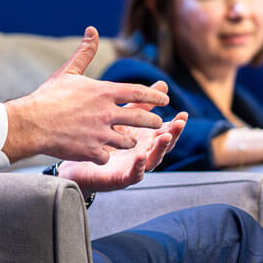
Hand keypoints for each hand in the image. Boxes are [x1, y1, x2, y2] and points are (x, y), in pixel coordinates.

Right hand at [2, 27, 170, 162]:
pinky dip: (104, 156)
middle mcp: (107, 113)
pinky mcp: (91, 151)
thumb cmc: (49, 97)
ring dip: (129, 141)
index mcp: (104, 92)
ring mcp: (100, 134)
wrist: (31, 123)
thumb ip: (85, 53)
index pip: (138, 92)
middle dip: (153, 122)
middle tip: (158, 123)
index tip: (165, 99)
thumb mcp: (69, 72)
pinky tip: (101, 155)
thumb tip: (92, 29)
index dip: (154, 96)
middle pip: (141, 118)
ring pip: (128, 141)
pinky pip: (107, 157)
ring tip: (129, 141)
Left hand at [58, 104, 188, 192]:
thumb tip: (164, 83)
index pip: (165, 130)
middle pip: (164, 145)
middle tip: (180, 123)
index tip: (184, 114)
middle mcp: (143, 152)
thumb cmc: (103, 140)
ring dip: (161, 149)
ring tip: (165, 137)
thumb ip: (142, 103)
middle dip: (174, 134)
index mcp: (145, 138)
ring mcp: (134, 167)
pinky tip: (140, 156)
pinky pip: (133, 174)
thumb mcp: (123, 118)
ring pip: (153, 160)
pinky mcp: (121, 179)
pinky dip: (139, 167)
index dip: (176, 124)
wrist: (78, 164)